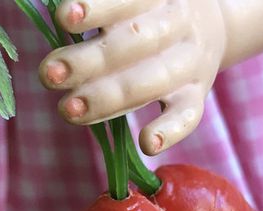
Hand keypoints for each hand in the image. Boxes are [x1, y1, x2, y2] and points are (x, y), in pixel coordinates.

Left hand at [39, 0, 226, 154]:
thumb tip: (59, 15)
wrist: (213, 26)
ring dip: (107, 99)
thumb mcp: (132, 0)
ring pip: (151, 82)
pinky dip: (169, 132)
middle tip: (49, 75)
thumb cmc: (150, 12)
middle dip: (88, 61)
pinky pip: (186, 116)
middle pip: (134, 43)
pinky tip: (146, 144)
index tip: (62, 18)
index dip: (96, 9)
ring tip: (67, 110)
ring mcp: (190, 64)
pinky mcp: (196, 96)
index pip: (127, 0)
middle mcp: (178, 26)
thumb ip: (101, 8)